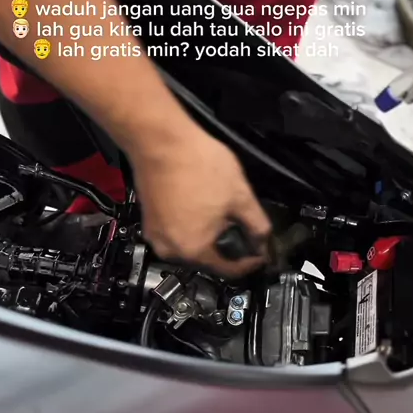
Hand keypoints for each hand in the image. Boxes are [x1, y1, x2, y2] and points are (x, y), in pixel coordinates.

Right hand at [131, 123, 270, 276]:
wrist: (161, 141)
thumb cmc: (198, 165)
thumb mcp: (241, 196)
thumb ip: (257, 226)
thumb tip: (264, 242)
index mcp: (193, 250)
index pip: (228, 271)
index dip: (250, 263)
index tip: (260, 253)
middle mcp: (170, 250)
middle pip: (207, 260)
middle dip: (227, 247)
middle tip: (243, 230)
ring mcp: (155, 235)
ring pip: (190, 245)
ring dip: (208, 236)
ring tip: (222, 214)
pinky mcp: (148, 220)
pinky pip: (176, 232)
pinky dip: (191, 226)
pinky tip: (201, 207)